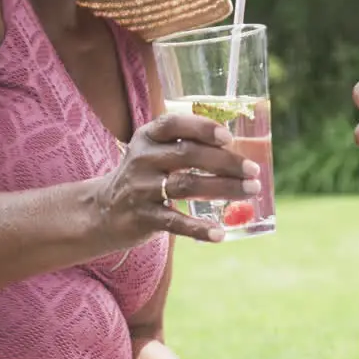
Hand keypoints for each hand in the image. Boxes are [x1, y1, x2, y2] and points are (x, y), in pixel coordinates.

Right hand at [96, 113, 260, 242]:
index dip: (202, 128)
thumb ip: (189, 146)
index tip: (229, 138)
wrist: (104, 211)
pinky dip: (199, 229)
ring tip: (251, 191)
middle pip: (189, 155)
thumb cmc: (145, 177)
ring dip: (223, 188)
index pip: (174, 124)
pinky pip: (175, 222)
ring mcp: (141, 188)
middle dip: (226, 162)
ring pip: (187, 185)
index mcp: (148, 137)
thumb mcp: (156, 153)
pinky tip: (220, 234)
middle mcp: (142, 158)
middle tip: (254, 171)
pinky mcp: (142, 217)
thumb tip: (244, 150)